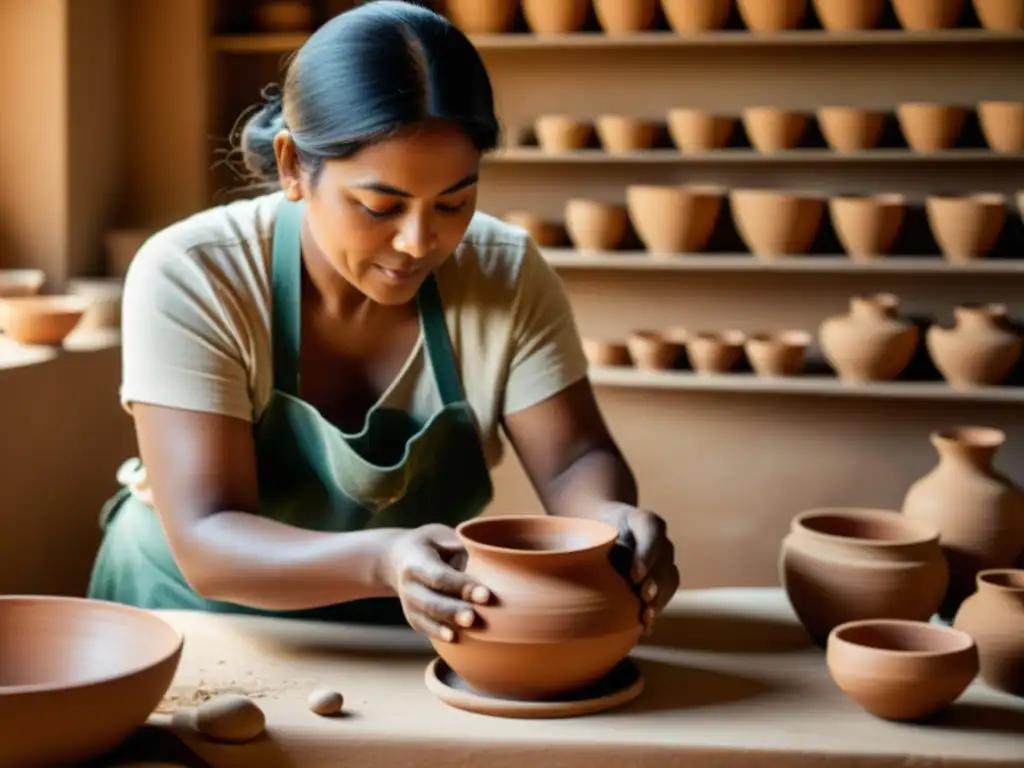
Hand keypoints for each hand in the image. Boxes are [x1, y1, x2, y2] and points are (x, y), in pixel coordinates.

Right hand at [383, 524, 490, 642]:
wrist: (397, 558)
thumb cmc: (430, 544)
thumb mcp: (441, 535)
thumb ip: (460, 545)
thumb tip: (489, 554)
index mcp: (416, 561)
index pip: (440, 577)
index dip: (461, 586)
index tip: (485, 594)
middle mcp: (408, 584)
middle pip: (431, 602)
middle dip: (454, 610)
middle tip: (475, 617)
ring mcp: (408, 603)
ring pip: (427, 617)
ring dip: (448, 624)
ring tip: (469, 629)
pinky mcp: (413, 617)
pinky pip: (424, 627)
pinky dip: (438, 633)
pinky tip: (454, 639)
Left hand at [597, 503, 679, 634]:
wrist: (601, 531)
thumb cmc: (590, 532)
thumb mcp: (585, 528)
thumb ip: (585, 543)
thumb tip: (561, 563)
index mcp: (641, 520)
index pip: (650, 529)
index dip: (646, 553)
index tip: (635, 575)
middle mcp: (657, 539)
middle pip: (664, 557)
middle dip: (656, 579)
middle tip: (644, 597)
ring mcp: (663, 559)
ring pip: (670, 577)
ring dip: (660, 597)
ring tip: (646, 616)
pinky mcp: (660, 579)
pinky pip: (665, 593)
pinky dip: (656, 610)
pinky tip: (645, 627)